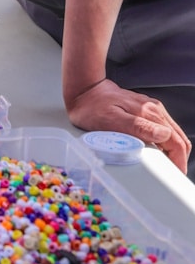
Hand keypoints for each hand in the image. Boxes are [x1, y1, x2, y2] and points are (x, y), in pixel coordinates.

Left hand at [66, 78, 190, 171]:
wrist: (84, 89)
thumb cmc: (92, 107)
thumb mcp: (111, 120)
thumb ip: (138, 127)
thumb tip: (164, 135)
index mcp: (150, 114)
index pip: (176, 142)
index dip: (178, 161)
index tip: (175, 174)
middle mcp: (155, 109)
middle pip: (178, 138)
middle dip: (179, 158)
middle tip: (172, 173)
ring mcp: (151, 108)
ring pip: (173, 133)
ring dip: (173, 150)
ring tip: (166, 165)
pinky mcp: (145, 109)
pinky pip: (163, 127)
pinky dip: (165, 141)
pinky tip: (156, 149)